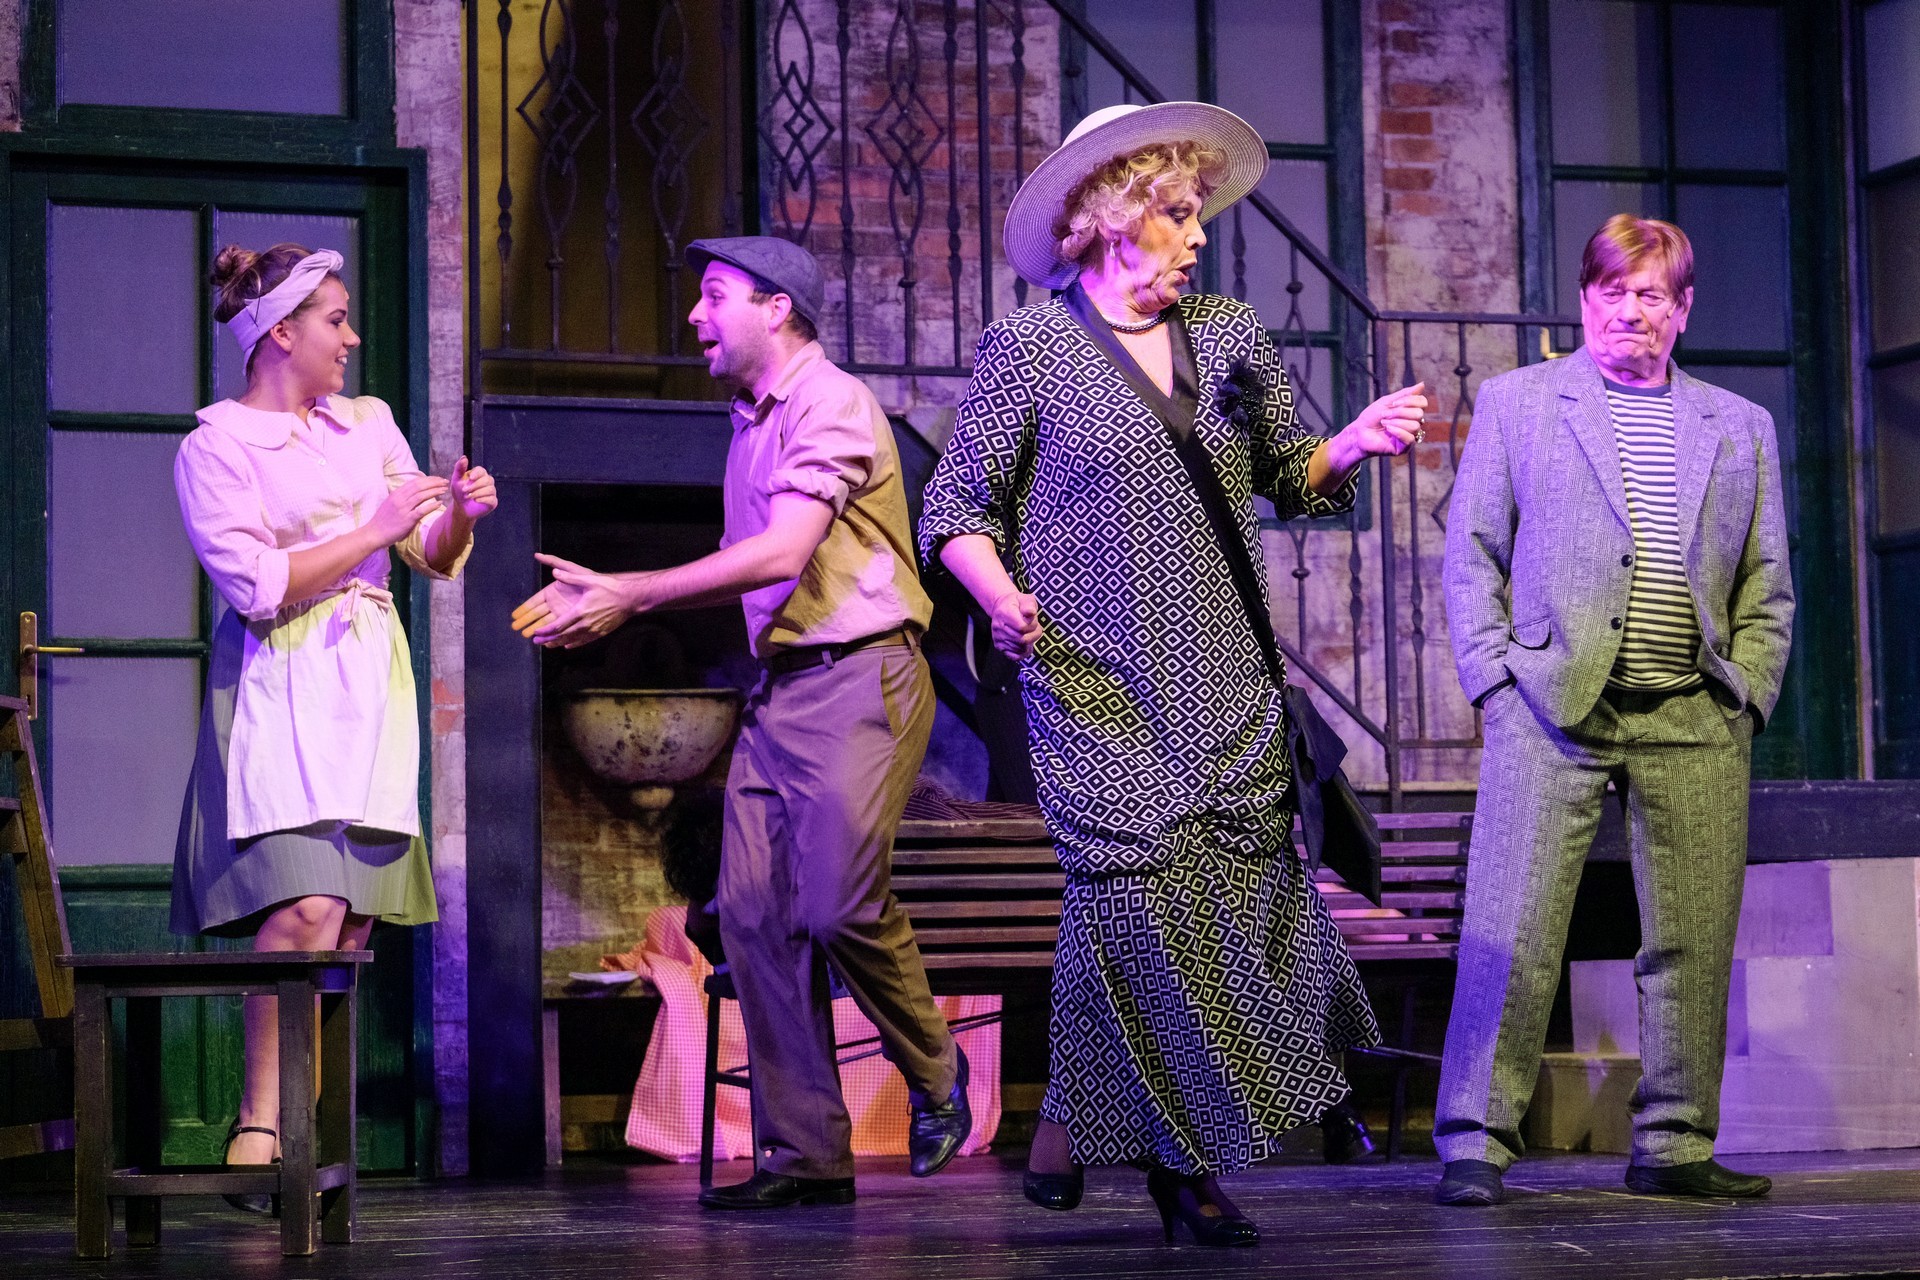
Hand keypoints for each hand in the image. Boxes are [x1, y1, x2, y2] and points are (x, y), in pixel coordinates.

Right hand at [369, 474, 449, 546]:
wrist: (374, 533)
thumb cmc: (383, 520)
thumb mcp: (391, 504)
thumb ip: (402, 497)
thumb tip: (415, 493)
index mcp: (396, 494)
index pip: (414, 482)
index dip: (428, 479)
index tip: (438, 479)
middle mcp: (399, 499)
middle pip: (419, 486)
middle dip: (434, 482)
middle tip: (445, 481)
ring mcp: (403, 509)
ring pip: (421, 495)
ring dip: (435, 491)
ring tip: (444, 489)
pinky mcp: (407, 519)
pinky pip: (421, 510)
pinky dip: (431, 505)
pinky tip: (440, 503)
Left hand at [449, 456, 497, 521]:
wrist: (461, 507)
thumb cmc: (459, 492)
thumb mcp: (456, 479)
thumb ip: (459, 468)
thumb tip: (464, 457)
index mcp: (479, 474)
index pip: (482, 471)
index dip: (477, 473)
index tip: (470, 478)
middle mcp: (487, 482)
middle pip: (487, 480)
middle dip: (475, 485)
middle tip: (465, 490)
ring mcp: (491, 492)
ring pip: (490, 489)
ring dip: (478, 492)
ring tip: (468, 496)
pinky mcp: (493, 502)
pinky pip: (492, 499)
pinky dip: (483, 499)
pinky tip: (476, 500)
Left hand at [511, 554, 635, 647]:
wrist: (630, 599)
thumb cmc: (610, 588)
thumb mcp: (589, 580)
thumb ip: (570, 577)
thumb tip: (554, 572)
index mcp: (580, 612)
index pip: (558, 625)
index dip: (545, 630)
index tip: (536, 632)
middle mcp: (585, 624)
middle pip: (563, 636)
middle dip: (548, 639)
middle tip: (536, 642)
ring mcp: (593, 630)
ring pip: (572, 640)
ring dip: (558, 643)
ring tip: (548, 646)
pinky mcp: (600, 633)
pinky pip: (584, 641)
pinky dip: (573, 644)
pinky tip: (567, 645)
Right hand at [986, 589, 1042, 661]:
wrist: (1001, 607)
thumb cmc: (1017, 603)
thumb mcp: (1025, 598)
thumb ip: (1029, 604)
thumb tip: (1031, 613)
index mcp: (1004, 613)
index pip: (1022, 627)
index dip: (1033, 626)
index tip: (1033, 620)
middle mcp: (998, 627)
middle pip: (1022, 640)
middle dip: (1033, 636)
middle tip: (1035, 629)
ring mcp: (998, 638)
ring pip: (1019, 649)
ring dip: (1029, 644)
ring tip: (1029, 635)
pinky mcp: (998, 646)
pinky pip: (1014, 656)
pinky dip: (1023, 653)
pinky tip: (1026, 646)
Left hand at [1334, 381, 1427, 465]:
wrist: (1359, 432)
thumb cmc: (1372, 417)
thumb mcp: (1387, 402)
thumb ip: (1405, 394)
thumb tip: (1422, 384)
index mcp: (1410, 411)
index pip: (1422, 402)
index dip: (1410, 401)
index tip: (1393, 403)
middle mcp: (1413, 423)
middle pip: (1419, 414)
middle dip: (1400, 412)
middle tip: (1385, 415)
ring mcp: (1410, 436)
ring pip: (1415, 426)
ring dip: (1396, 422)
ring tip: (1384, 423)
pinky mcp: (1405, 448)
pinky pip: (1410, 438)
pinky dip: (1398, 432)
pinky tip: (1388, 430)